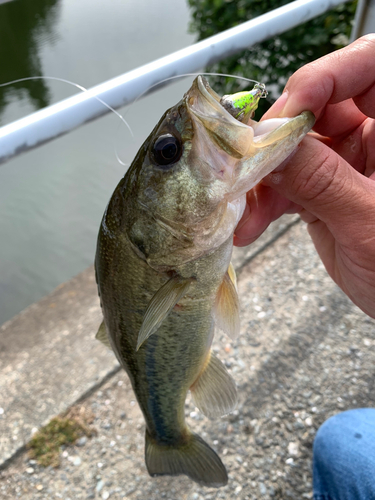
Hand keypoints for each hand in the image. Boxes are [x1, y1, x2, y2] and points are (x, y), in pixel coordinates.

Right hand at [234, 34, 374, 317]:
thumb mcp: (368, 222)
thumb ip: (321, 181)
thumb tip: (271, 147)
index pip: (366, 65)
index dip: (324, 78)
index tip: (289, 114)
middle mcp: (373, 136)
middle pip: (317, 107)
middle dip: (278, 140)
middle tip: (251, 168)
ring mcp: (347, 162)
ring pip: (294, 149)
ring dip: (263, 180)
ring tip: (245, 214)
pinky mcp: (326, 190)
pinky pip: (289, 182)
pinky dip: (266, 202)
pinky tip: (250, 225)